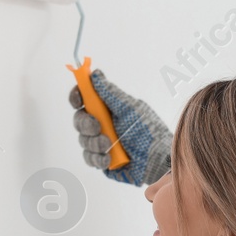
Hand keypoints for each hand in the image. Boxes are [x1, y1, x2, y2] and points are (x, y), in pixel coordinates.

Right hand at [68, 70, 172, 185]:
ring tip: (110, 145)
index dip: (77, 97)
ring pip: (83, 140)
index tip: (78, 100)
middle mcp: (102, 125)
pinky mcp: (102, 161)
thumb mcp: (130, 108)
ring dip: (94, 143)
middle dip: (86, 123)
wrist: (158, 159)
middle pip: (79, 120)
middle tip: (97, 127)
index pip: (85, 100)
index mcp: (108, 109)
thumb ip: (110, 93)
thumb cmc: (149, 131)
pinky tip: (108, 159)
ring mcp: (101, 144)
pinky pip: (89, 158)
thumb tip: (96, 74)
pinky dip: (97, 158)